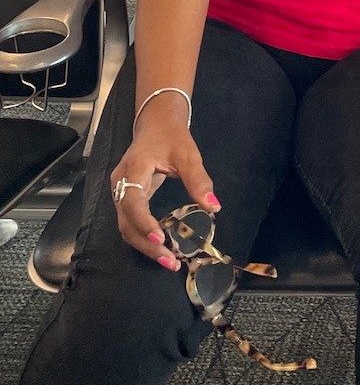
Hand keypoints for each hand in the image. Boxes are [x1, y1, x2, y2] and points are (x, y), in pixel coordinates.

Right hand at [109, 101, 219, 270]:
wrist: (156, 123)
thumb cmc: (172, 136)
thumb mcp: (188, 154)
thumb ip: (199, 180)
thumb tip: (214, 207)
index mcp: (133, 171)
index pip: (133, 203)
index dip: (144, 223)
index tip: (161, 240)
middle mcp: (120, 185)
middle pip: (126, 222)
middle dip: (146, 244)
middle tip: (170, 261)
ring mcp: (120, 192)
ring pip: (126, 226)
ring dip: (144, 245)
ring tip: (168, 260)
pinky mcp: (126, 197)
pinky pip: (131, 221)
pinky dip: (144, 236)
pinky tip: (162, 246)